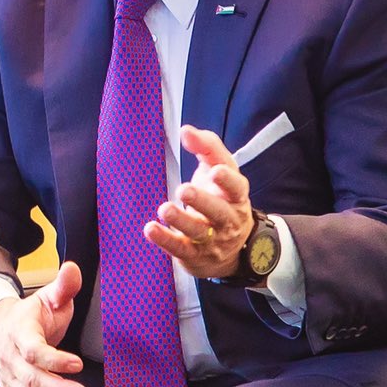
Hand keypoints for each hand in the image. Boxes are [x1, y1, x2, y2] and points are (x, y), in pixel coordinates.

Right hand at [0, 261, 88, 386]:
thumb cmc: (30, 317)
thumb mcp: (47, 298)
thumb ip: (63, 286)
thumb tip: (73, 269)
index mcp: (20, 332)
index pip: (32, 351)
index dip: (54, 360)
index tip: (77, 364)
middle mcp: (11, 359)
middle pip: (30, 380)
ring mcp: (10, 379)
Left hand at [144, 126, 252, 279]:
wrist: (232, 249)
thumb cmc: (221, 198)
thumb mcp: (220, 171)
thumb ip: (206, 147)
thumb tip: (186, 130)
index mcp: (236, 197)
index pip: (236, 188)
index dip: (227, 180)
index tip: (215, 170)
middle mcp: (227, 220)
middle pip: (218, 212)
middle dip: (202, 201)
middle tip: (184, 189)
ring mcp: (212, 240)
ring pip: (199, 232)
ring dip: (181, 220)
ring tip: (165, 209)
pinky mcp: (194, 255)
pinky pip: (180, 249)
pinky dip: (165, 240)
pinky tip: (151, 229)